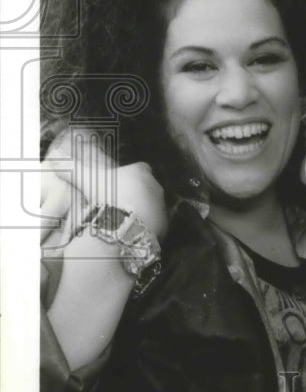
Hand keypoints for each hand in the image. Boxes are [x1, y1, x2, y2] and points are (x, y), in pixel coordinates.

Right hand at [43, 132, 166, 240]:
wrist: (121, 228)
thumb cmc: (107, 197)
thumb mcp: (87, 180)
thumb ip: (73, 169)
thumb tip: (55, 159)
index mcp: (141, 172)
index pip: (138, 169)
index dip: (126, 176)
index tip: (114, 185)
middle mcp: (156, 187)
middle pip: (145, 188)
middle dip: (133, 194)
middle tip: (114, 205)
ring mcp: (161, 207)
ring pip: (151, 206)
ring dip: (139, 211)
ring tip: (119, 221)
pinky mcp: (164, 225)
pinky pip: (154, 224)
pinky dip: (144, 226)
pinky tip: (128, 232)